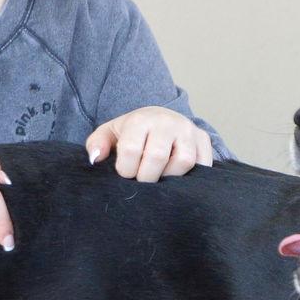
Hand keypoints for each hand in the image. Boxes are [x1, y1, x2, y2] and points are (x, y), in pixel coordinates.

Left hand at [85, 106, 213, 182]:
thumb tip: (95, 158)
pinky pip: (202, 165)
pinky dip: (190, 177)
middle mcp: (167, 122)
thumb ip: (97, 144)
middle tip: (143, 180)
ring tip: (161, 176)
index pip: (131, 149)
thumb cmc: (134, 133)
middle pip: (157, 157)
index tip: (126, 173)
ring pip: (183, 162)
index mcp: (141, 119)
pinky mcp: (204, 141)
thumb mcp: (111, 134)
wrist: (162, 120)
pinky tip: (177, 176)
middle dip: (147, 177)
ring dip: (170, 177)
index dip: (126, 170)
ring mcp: (189, 130)